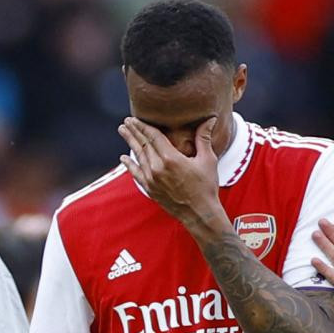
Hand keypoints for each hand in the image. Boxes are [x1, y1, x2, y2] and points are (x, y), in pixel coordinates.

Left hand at [118, 116, 224, 235]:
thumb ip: (203, 138)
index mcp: (171, 158)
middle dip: (134, 131)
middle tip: (126, 120)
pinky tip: (124, 158)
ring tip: (123, 131)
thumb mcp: (208, 160)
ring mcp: (152, 180)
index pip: (153, 136)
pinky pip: (136, 174)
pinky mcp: (150, 189)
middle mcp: (157, 168)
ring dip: (130, 143)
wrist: (200, 214)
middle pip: (143, 144)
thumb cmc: (206, 187)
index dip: (143, 126)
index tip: (135, 118)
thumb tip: (210, 119)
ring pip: (138, 156)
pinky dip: (130, 165)